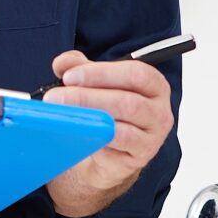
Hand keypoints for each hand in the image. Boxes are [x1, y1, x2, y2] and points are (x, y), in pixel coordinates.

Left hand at [41, 50, 173, 217]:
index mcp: (154, 85)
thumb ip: (80, 67)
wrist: (112, 154)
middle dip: (88, 96)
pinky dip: (100, 135)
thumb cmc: (110, 113)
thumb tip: (63, 62)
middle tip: (57, 96)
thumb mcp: (96, 85)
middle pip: (128, 100)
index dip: (100, 73)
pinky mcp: (141, 155)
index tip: (69, 76)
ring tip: (63, 114)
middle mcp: (159, 109)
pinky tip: (81, 131)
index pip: (134, 73)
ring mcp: (153, 135)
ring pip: (124, 123)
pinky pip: (122, 143)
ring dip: (91, 115)